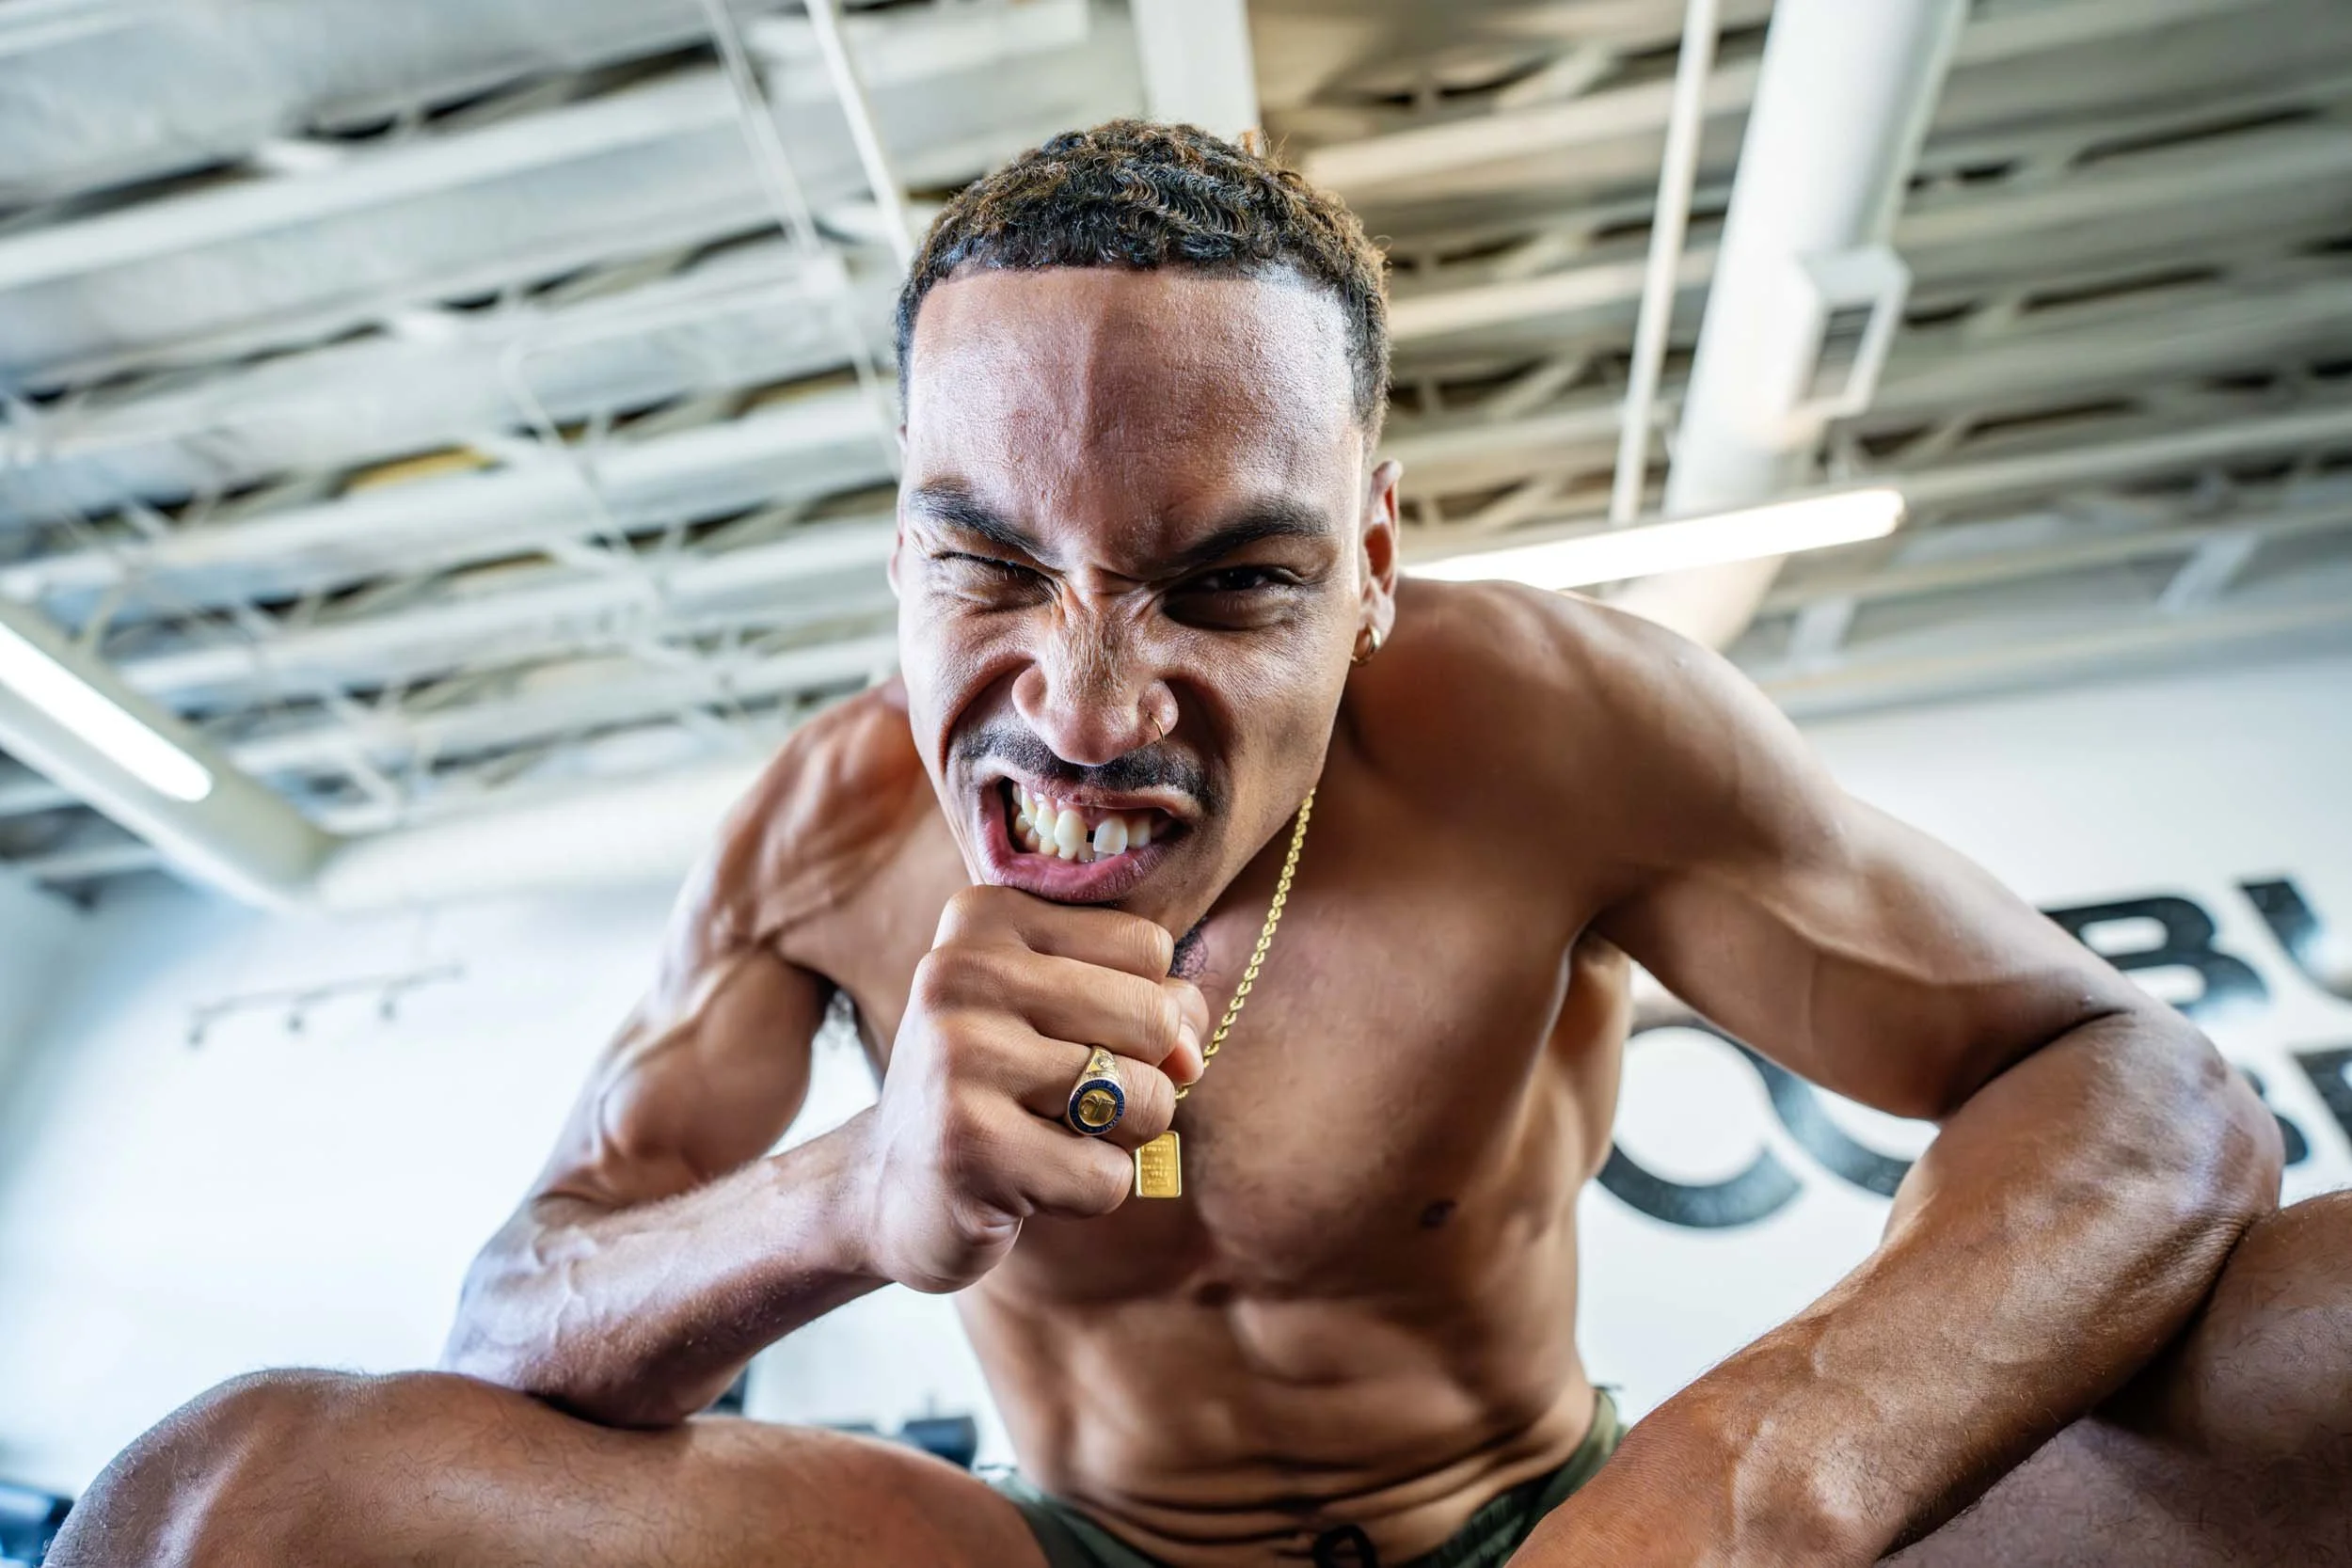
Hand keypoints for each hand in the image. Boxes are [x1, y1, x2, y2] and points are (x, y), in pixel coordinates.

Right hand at [857, 886, 1208, 1292]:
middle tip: (1071, 1099)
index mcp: (987, 919)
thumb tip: (1189, 1055)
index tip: (1078, 1037)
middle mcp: (963, 972)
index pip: (1149, 946)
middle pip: (1156, 1017)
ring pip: (1144, 1098)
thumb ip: (1149, 1005)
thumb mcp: (1063, 1015)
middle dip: (1144, 1078)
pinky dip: (1088, 1192)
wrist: (890, 1187)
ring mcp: (960, 1059)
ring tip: (1048, 1136)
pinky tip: (1026, 1182)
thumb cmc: (1000, 1088)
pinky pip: (1108, 1177)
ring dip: (1120, 1139)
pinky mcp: (970, 1147)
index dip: (1146, 1008)